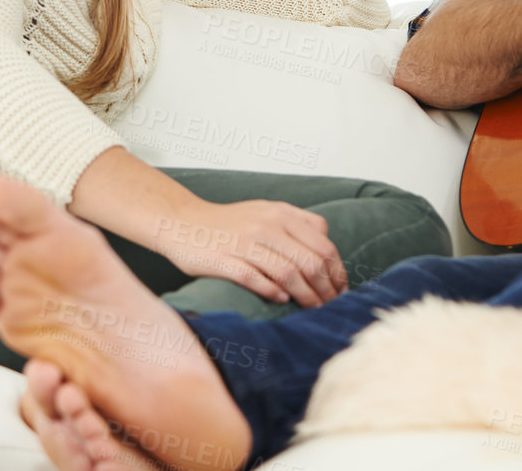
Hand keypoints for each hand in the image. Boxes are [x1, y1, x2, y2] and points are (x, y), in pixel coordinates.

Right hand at [151, 198, 346, 307]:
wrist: (182, 222)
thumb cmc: (228, 224)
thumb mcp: (266, 212)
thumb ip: (296, 226)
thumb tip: (325, 253)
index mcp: (281, 213)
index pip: (323, 244)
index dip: (337, 271)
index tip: (340, 289)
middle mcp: (266, 225)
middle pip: (310, 261)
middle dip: (326, 289)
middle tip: (330, 305)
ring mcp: (245, 242)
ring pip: (288, 272)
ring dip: (305, 296)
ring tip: (311, 308)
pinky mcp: (224, 260)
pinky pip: (255, 279)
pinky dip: (273, 292)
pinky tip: (281, 300)